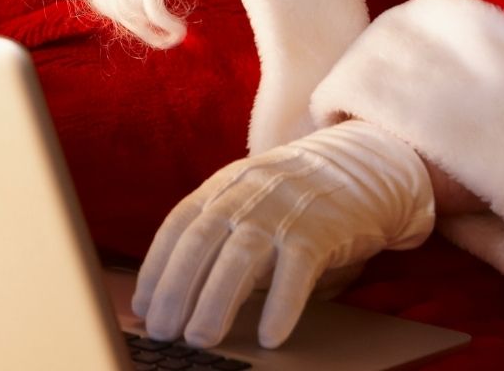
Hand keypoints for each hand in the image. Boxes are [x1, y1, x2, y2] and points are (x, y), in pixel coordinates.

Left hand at [132, 120, 434, 349]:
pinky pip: (297, 270)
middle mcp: (248, 194)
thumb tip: (179, 289)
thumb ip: (219, 230)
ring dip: (216, 301)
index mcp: (223, 185)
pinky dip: (280, 304)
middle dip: (176, 289)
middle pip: (201, 242)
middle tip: (163, 330)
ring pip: (241, 257)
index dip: (156, 266)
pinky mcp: (321, 230)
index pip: (178, 225)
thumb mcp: (248, 198)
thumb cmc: (294, 196)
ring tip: (201, 338)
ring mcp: (284, 210)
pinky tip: (268, 336)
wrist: (360, 165)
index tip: (143, 305)